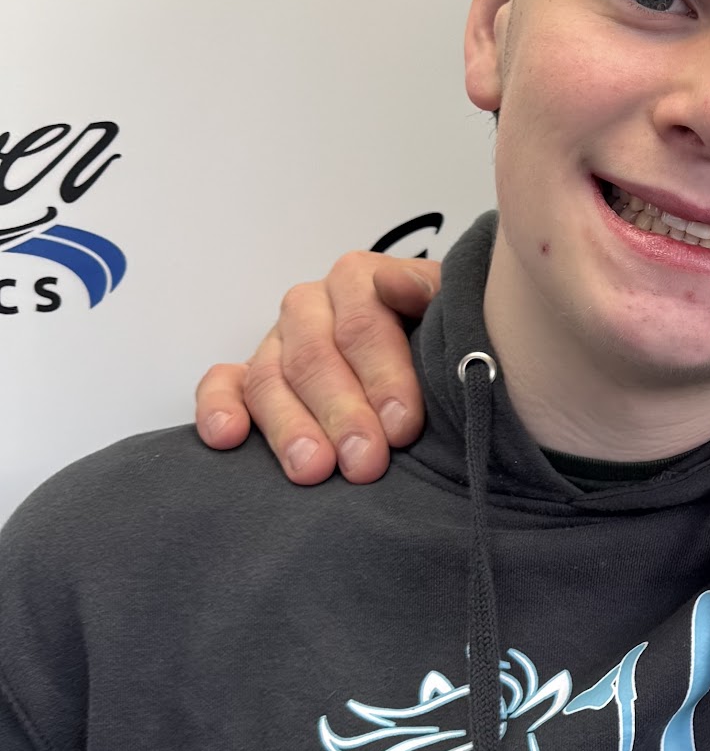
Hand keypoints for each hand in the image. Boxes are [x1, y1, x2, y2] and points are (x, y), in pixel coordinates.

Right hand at [194, 254, 440, 483]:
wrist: (427, 346)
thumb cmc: (440, 334)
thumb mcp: (449, 307)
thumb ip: (429, 294)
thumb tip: (395, 285)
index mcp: (357, 280)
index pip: (363, 325)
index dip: (383, 377)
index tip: (403, 427)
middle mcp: (310, 306)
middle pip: (315, 358)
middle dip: (342, 414)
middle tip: (365, 462)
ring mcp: (275, 342)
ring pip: (269, 380)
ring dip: (289, 428)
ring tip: (312, 470)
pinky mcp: (247, 375)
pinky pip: (222, 386)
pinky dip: (218, 409)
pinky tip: (227, 438)